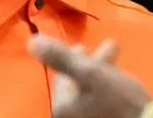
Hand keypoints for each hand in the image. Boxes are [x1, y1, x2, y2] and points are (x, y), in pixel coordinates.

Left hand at [30, 35, 152, 117]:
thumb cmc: (119, 101)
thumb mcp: (91, 74)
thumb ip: (62, 58)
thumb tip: (32, 41)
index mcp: (63, 107)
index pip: (63, 77)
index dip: (76, 58)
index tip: (85, 45)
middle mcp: (71, 117)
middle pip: (78, 84)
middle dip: (92, 63)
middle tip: (108, 48)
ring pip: (90, 92)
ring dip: (102, 72)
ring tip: (117, 57)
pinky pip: (100, 102)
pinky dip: (107, 87)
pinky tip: (120, 82)